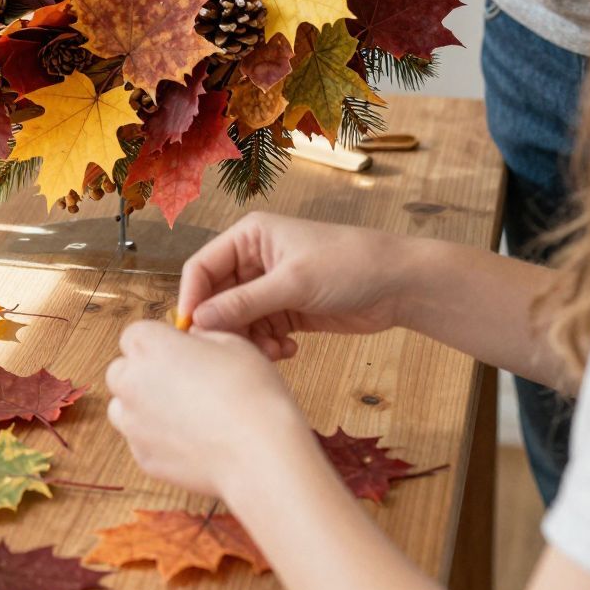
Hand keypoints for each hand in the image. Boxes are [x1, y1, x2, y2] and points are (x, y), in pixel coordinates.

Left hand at [106, 318, 297, 496]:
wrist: (258, 451)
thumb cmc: (249, 390)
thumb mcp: (231, 342)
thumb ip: (200, 338)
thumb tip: (191, 344)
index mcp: (148, 344)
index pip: (134, 336)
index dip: (158, 343)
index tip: (180, 353)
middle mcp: (130, 382)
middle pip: (121, 372)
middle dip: (143, 375)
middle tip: (181, 383)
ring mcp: (133, 423)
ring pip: (124, 410)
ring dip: (144, 407)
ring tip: (184, 414)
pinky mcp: (143, 457)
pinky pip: (141, 442)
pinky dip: (158, 439)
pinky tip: (192, 440)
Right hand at [177, 212, 415, 360]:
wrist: (398, 284)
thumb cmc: (348, 265)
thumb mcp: (292, 283)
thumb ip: (243, 303)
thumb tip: (197, 321)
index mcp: (249, 237)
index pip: (201, 267)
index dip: (192, 300)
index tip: (192, 334)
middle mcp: (254, 259)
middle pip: (217, 298)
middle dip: (225, 327)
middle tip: (235, 353)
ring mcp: (271, 286)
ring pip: (238, 320)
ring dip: (250, 340)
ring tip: (273, 352)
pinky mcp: (287, 310)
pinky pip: (261, 331)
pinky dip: (268, 345)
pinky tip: (289, 350)